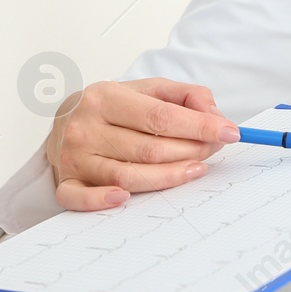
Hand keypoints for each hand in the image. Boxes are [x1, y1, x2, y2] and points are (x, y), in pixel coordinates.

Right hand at [45, 78, 239, 210]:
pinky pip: (82, 199)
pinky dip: (103, 201)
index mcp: (104, 97)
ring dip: (169, 177)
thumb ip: (183, 96)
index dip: (199, 126)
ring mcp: (74, 158)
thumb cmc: (110, 109)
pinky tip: (126, 198)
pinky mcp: (66, 183)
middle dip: (191, 150)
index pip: (160, 116)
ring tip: (196, 169)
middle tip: (213, 148)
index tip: (228, 132)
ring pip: (128, 176)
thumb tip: (213, 115)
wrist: (62, 122)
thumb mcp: (145, 90)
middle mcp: (85, 127)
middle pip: (149, 148)